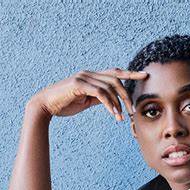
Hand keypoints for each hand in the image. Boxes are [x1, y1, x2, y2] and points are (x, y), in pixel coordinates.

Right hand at [27, 68, 148, 119]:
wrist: (45, 105)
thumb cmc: (64, 104)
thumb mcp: (85, 101)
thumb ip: (98, 98)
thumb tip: (112, 101)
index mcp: (92, 76)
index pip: (115, 72)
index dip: (130, 73)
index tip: (144, 75)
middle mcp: (89, 73)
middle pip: (116, 79)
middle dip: (126, 95)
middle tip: (132, 110)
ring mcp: (84, 77)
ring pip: (109, 87)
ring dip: (118, 104)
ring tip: (122, 117)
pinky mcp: (79, 84)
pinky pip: (100, 93)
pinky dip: (109, 104)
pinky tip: (114, 114)